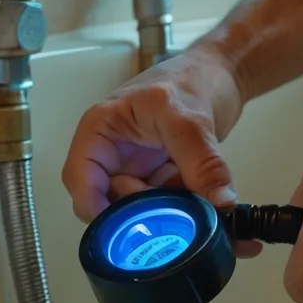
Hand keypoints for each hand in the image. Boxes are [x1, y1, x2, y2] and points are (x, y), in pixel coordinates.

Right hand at [63, 44, 247, 222]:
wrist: (221, 75)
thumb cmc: (190, 77)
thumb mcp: (189, 117)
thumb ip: (202, 161)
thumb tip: (218, 202)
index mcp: (101, 132)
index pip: (80, 178)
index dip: (94, 206)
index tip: (121, 227)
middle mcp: (115, 156)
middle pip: (110, 203)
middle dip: (140, 216)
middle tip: (172, 215)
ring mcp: (139, 171)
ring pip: (142, 213)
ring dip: (170, 220)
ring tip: (202, 211)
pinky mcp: (164, 182)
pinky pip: (169, 210)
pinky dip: (191, 216)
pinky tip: (217, 215)